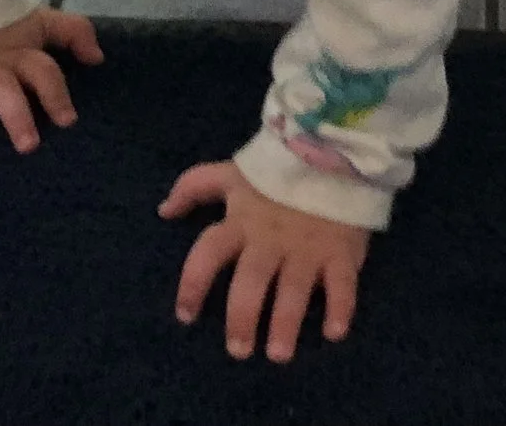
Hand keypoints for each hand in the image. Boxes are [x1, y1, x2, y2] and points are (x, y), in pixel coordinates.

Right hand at [0, 7, 104, 159]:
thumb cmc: (2, 23)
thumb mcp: (41, 21)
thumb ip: (74, 33)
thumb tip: (98, 58)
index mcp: (19, 55)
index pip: (42, 71)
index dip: (56, 93)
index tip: (67, 121)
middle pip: (5, 90)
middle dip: (17, 116)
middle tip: (27, 145)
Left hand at [162, 160, 370, 362]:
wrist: (335, 152)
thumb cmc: (277, 172)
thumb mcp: (232, 173)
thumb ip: (194, 187)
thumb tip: (163, 211)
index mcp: (241, 221)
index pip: (208, 253)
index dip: (193, 284)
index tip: (185, 316)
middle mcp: (271, 240)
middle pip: (251, 281)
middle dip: (242, 317)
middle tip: (239, 351)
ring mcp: (307, 248)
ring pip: (294, 289)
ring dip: (285, 323)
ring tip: (278, 354)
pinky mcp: (341, 252)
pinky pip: (342, 284)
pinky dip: (341, 309)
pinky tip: (334, 334)